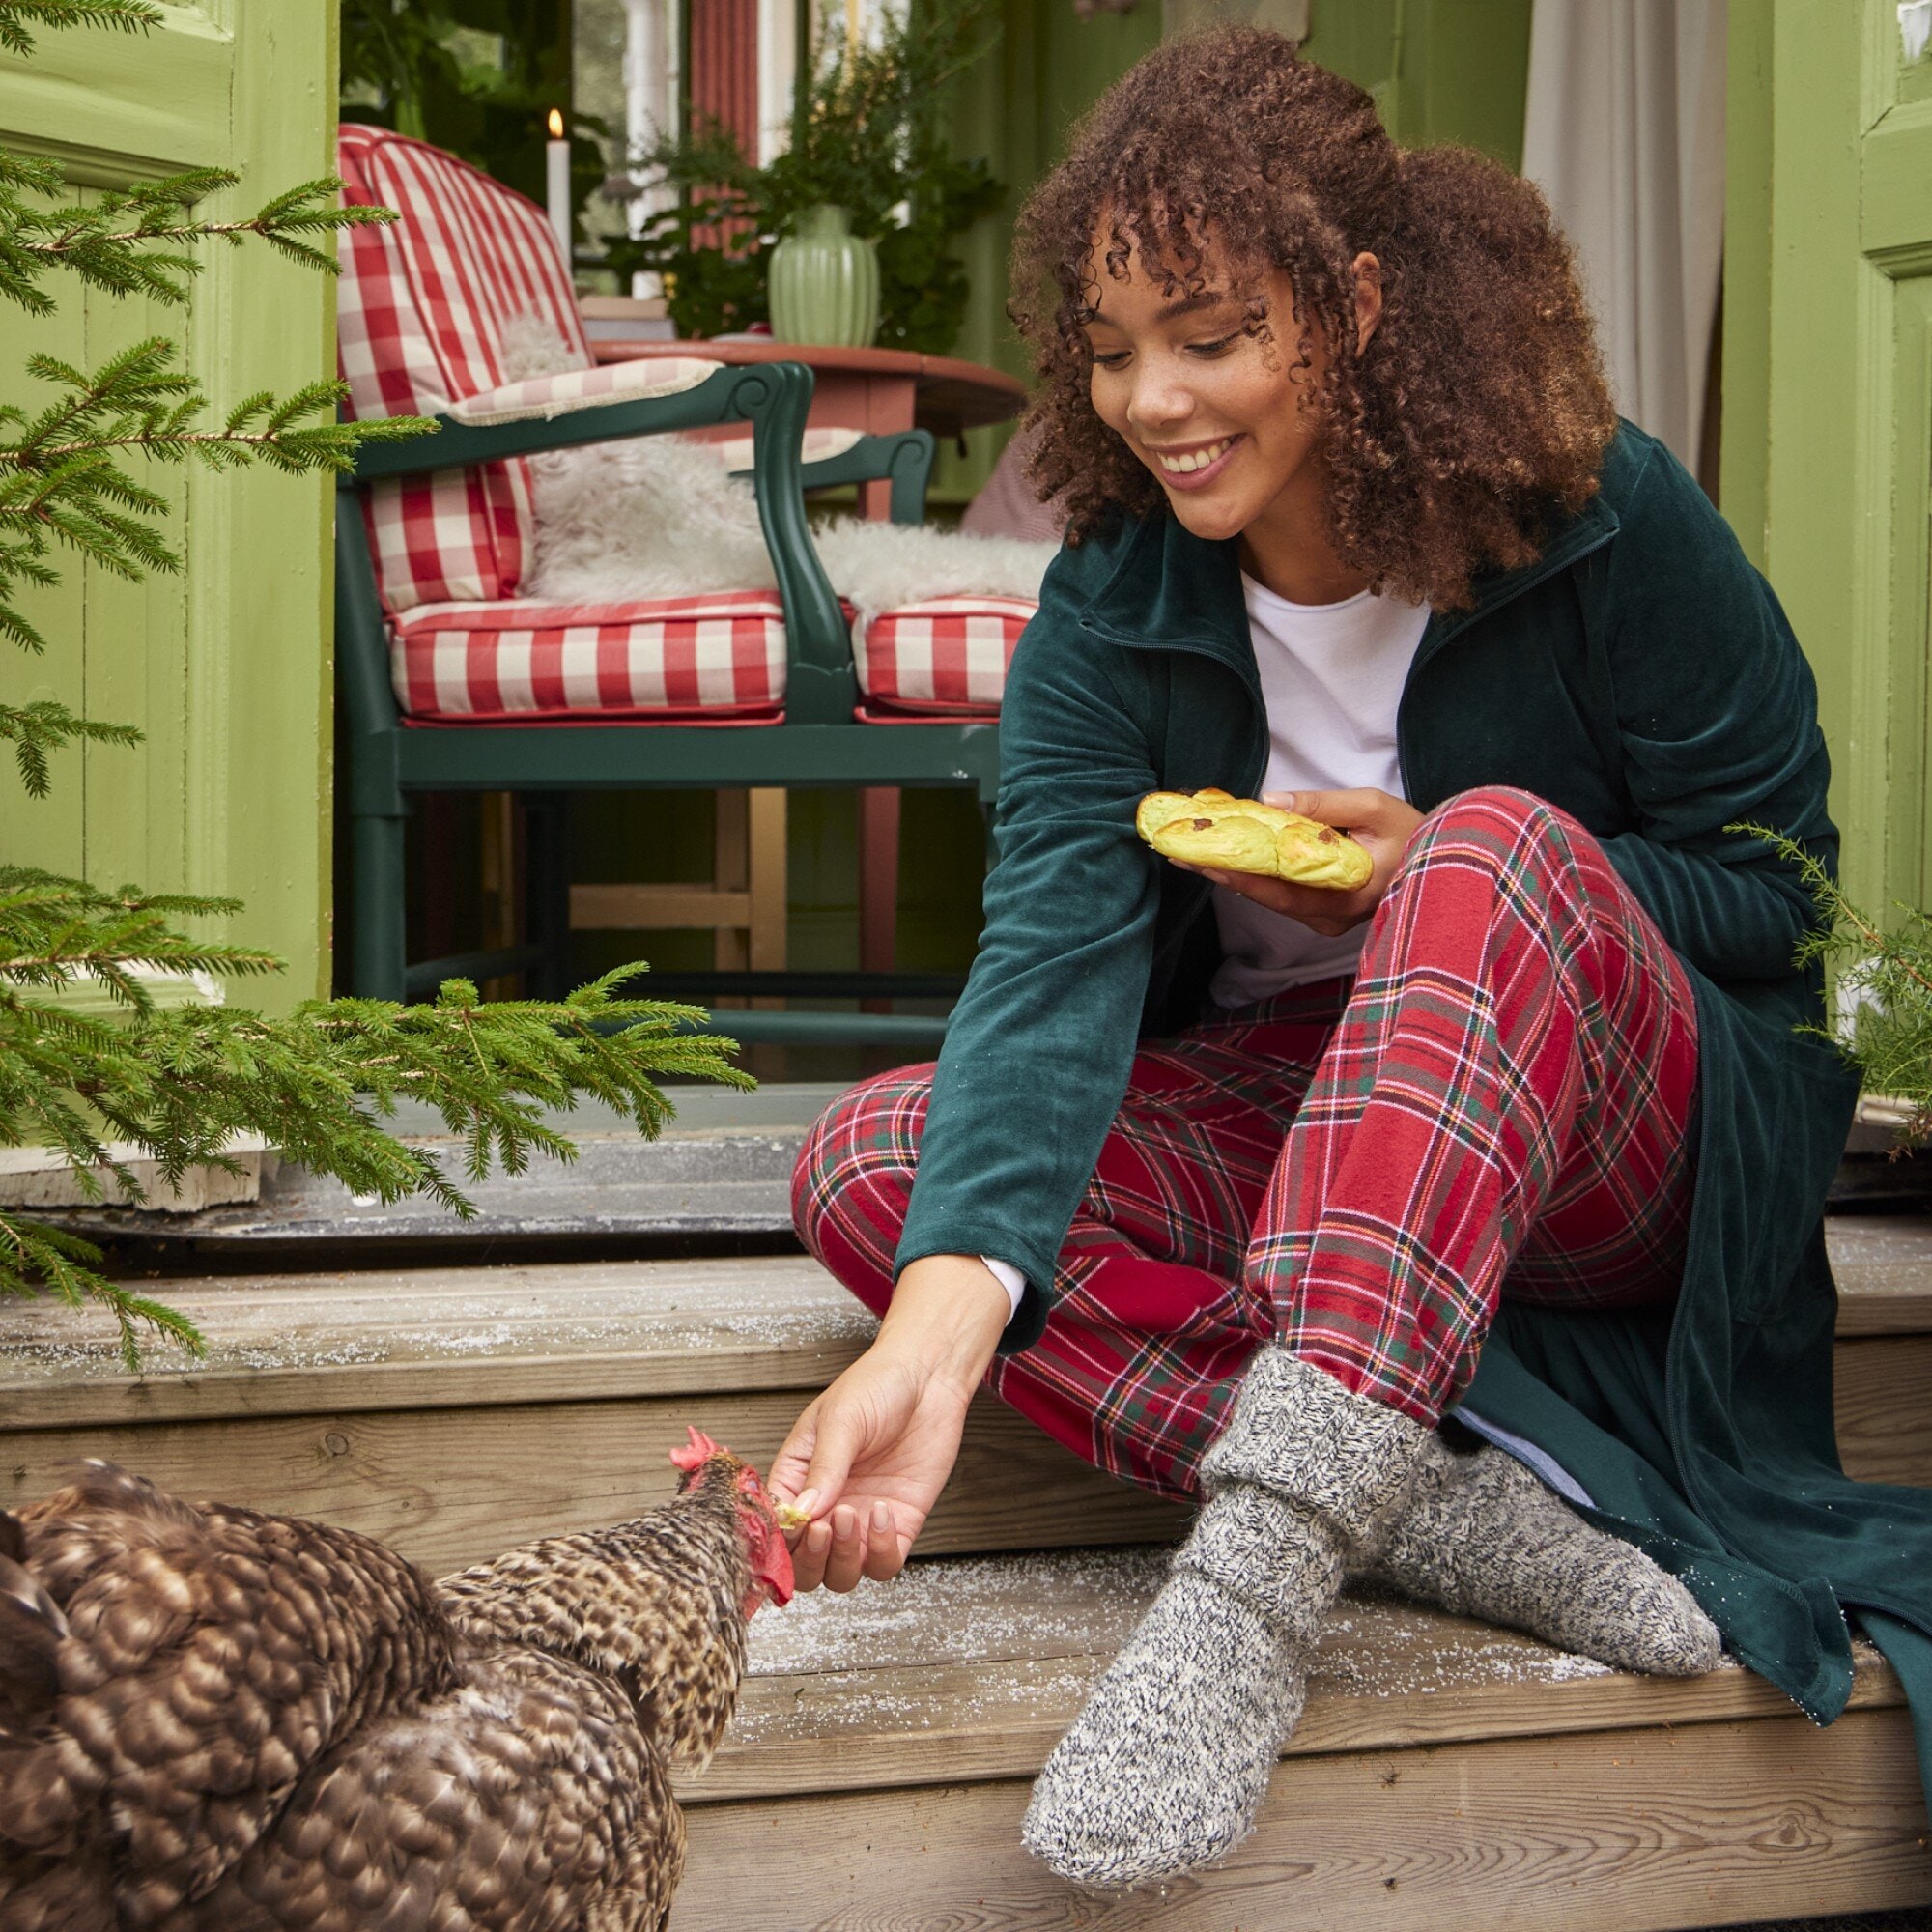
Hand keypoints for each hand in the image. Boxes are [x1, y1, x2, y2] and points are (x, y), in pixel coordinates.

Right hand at [769, 1255, 1008, 1591]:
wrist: (929, 1377)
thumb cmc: (877, 1385)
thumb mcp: (841, 1419)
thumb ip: (824, 1468)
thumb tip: (801, 1512)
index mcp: (797, 1479)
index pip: (776, 1528)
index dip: (781, 1539)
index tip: (796, 1526)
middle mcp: (826, 1507)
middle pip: (803, 1567)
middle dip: (810, 1558)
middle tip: (824, 1527)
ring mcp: (861, 1520)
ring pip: (840, 1575)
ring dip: (844, 1558)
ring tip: (853, 1515)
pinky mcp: (898, 1525)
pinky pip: (884, 1564)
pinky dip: (880, 1551)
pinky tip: (883, 1512)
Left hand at [1173, 787, 1424, 936]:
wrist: (1451, 866)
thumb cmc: (1417, 835)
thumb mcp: (1375, 808)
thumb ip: (1324, 806)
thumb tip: (1270, 801)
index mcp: (1346, 892)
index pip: (1277, 884)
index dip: (1234, 868)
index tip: (1197, 854)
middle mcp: (1332, 916)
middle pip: (1265, 894)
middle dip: (1220, 870)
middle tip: (1177, 851)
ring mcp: (1330, 921)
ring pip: (1272, 897)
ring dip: (1234, 873)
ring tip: (1194, 852)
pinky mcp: (1328, 916)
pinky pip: (1285, 897)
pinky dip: (1257, 876)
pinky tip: (1231, 858)